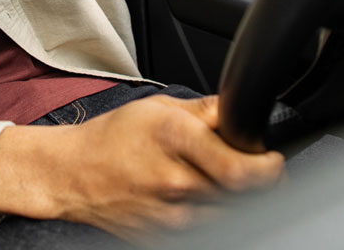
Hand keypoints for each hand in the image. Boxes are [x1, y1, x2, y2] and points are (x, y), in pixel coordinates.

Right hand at [0, 95, 283, 240]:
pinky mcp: (162, 237)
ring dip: (230, 200)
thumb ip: (206, 110)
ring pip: (226, 215)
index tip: (272, 160)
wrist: (71, 173)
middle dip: (252, 182)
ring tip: (210, 180)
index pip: (241, 169)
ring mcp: (169, 216)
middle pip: (241, 195)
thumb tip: (243, 109)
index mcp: (175, 140)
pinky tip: (192, 197)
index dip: (269, 168)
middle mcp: (175, 182)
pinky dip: (208, 215)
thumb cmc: (112, 137)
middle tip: (246, 167)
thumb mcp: (158, 107)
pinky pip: (204, 230)